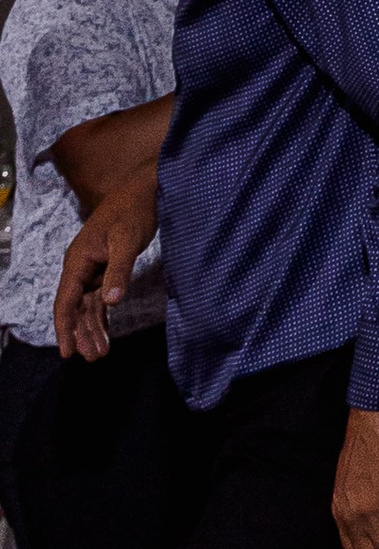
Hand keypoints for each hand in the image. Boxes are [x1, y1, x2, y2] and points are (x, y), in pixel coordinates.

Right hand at [54, 171, 157, 360]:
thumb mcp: (127, 240)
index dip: (64, 328)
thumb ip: (119, 270)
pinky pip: (99, 298)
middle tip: (94, 358)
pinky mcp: (106, 268)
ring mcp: (93, 268)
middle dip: (82, 334)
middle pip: (76, 307)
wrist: (144, 189)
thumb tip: (111, 301)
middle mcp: (81, 267)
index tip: (67, 353)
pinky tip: (106, 334)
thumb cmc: (134, 211)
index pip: (66, 300)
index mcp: (78, 260)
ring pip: (87, 305)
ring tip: (100, 353)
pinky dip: (102, 316)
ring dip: (92, 328)